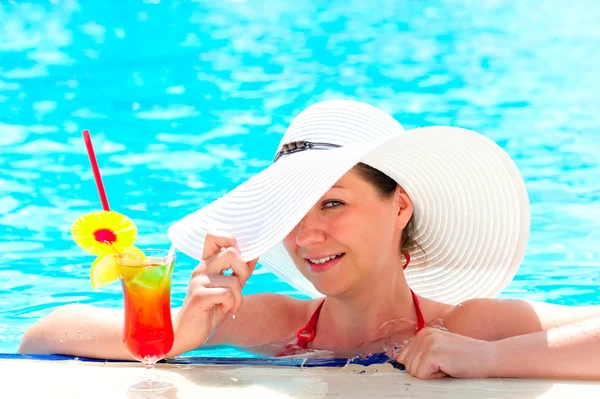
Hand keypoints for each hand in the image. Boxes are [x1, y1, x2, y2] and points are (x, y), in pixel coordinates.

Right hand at [171, 233, 257, 354]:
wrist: (187, 332)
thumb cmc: (210, 309)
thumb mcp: (229, 288)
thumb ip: (240, 272)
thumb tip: (255, 254)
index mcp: (207, 263)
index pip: (214, 236)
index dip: (231, 240)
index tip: (238, 259)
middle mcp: (202, 268)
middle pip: (231, 252)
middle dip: (243, 271)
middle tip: (238, 286)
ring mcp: (198, 281)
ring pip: (233, 280)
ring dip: (238, 297)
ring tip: (230, 305)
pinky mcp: (198, 296)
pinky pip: (227, 294)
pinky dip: (232, 305)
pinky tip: (224, 310)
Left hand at [394, 327, 497, 378]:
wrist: (489, 357)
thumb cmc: (466, 358)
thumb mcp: (439, 351)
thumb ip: (420, 353)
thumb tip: (398, 360)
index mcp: (423, 333)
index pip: (403, 357)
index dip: (420, 366)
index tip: (438, 363)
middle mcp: (423, 334)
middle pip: (407, 365)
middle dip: (425, 371)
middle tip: (445, 365)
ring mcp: (428, 343)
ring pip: (413, 372)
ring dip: (431, 375)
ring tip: (448, 366)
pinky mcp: (434, 354)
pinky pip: (422, 375)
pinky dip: (436, 378)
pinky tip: (449, 368)